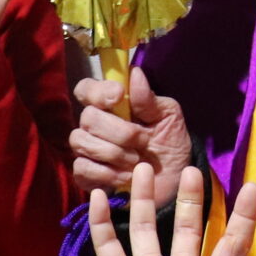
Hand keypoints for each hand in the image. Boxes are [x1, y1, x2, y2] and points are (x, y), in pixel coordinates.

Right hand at [70, 67, 190, 192]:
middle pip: (87, 117)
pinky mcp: (87, 175)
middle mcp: (95, 125)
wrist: (175, 181)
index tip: (119, 96)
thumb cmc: (170, 144)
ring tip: (137, 160)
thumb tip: (135, 74)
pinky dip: (106, 172)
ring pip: (81, 141)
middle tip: (143, 140)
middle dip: (119, 131)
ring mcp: (88, 150)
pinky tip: (126, 176)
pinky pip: (81, 168)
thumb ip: (150, 99)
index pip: (87, 89)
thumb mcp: (169, 118)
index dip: (98, 91)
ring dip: (113, 152)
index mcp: (112, 105)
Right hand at [90, 165, 255, 255]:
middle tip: (191, 169)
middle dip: (190, 198)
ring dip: (146, 198)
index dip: (243, 216)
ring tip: (143, 167)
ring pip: (148, 226)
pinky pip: (110, 245)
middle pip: (188, 225)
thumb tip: (237, 240)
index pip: (232, 239)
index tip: (251, 187)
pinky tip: (100, 197)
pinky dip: (103, 222)